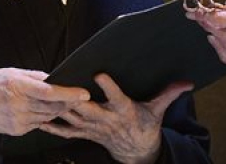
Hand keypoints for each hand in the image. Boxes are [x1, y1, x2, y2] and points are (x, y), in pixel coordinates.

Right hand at [0, 67, 89, 147]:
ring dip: (59, 109)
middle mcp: (19, 105)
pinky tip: (43, 108)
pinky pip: (40, 122)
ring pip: (49, 115)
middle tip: (80, 96)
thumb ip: (33, 76)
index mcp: (17, 86)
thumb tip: (52, 77)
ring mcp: (19, 120)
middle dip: (69, 102)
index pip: (49, 92)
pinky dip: (45, 115)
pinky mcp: (19, 130)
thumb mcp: (9, 72)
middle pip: (53, 106)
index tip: (83, 93)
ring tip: (65, 100)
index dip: (69, 93)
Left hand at [40, 74, 191, 163]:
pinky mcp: (85, 133)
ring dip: (59, 109)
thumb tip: (188, 82)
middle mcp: (107, 120)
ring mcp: (93, 128)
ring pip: (74, 118)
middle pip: (88, 109)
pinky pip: (66, 131)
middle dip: (74, 99)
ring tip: (45, 97)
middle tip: (61, 85)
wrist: (136, 152)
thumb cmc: (145, 126)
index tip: (100, 74)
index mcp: (124, 111)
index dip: (109, 87)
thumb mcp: (158, 110)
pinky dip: (52, 126)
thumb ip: (169, 93)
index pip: (116, 97)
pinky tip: (38, 120)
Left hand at [187, 0, 225, 79]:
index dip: (203, 15)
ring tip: (210, 29)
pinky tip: (219, 43)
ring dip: (215, 36)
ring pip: (223, 47)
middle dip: (207, 24)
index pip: (219, 19)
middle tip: (201, 18)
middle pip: (218, 33)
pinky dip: (223, 51)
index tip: (195, 12)